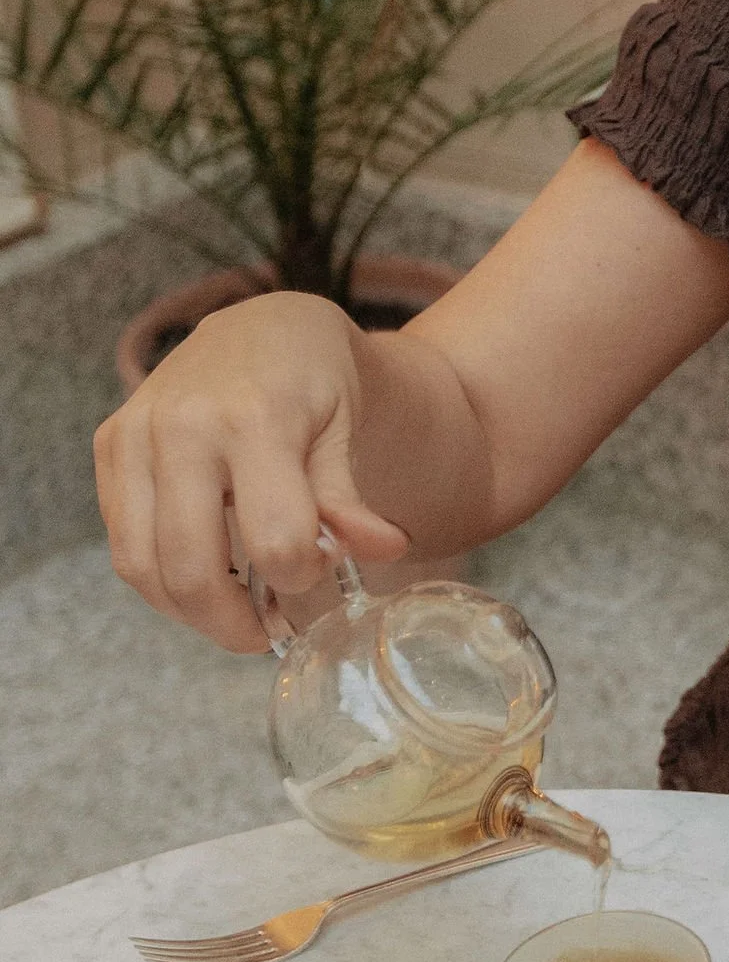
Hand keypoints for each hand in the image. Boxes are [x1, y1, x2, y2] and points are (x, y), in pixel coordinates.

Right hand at [94, 291, 410, 651]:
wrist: (261, 327)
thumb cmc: (314, 377)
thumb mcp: (346, 427)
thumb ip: (351, 498)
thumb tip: (384, 551)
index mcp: (254, 418)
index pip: (273, 540)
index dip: (302, 577)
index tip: (320, 573)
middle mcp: (181, 425)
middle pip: (192, 570)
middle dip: (235, 624)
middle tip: (268, 634)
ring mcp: (135, 434)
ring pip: (143, 567)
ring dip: (189, 612)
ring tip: (235, 614)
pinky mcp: (110, 445)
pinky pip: (123, 542)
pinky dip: (159, 578)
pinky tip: (203, 577)